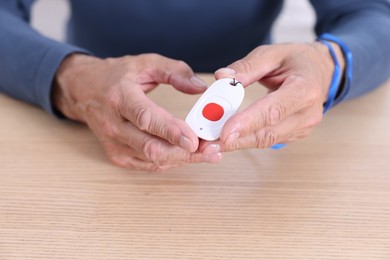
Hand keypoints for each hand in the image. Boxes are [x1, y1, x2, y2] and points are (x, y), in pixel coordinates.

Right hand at [52, 53, 221, 170]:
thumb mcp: (145, 63)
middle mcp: (113, 124)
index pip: (146, 118)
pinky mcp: (116, 155)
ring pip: (152, 159)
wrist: (84, 90)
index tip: (194, 140)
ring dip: (182, 159)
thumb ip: (175, 71)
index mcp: (119, 97)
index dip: (170, 131)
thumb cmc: (117, 75)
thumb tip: (199, 87)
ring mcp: (113, 143)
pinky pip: (148, 165)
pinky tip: (187, 155)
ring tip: (207, 153)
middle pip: (151, 147)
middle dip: (185, 153)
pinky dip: (170, 162)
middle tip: (213, 150)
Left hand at [207, 42, 344, 151]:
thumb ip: (246, 67)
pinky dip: (245, 141)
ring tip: (211, 146)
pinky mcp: (294, 134)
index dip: (248, 123)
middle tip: (207, 146)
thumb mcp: (272, 53)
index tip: (224, 133)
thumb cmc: (297, 60)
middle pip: (267, 133)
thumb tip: (221, 78)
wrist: (322, 71)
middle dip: (235, 141)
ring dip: (237, 144)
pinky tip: (227, 140)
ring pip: (265, 140)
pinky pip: (267, 140)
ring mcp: (302, 127)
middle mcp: (307, 113)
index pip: (273, 110)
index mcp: (304, 88)